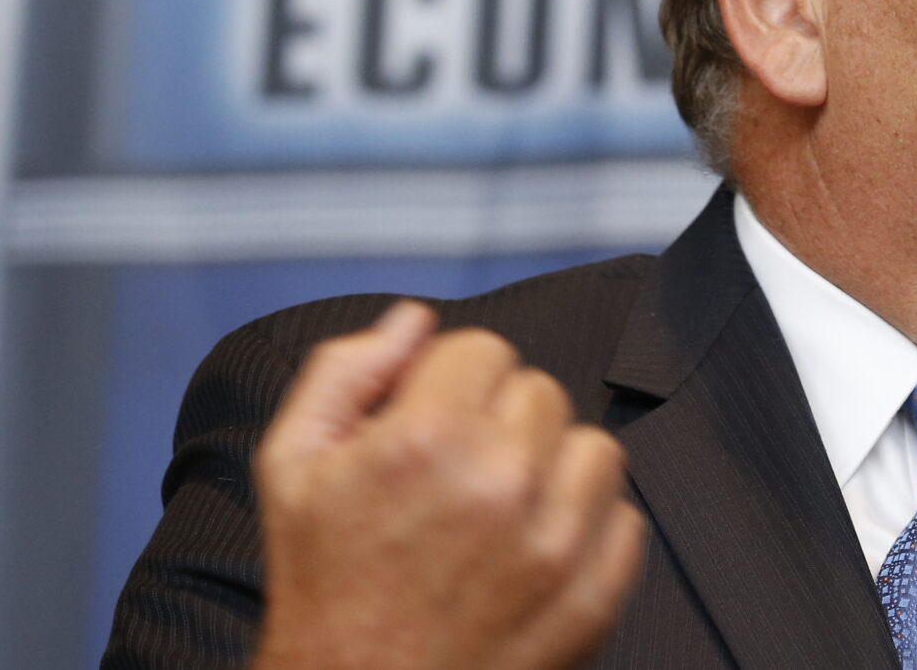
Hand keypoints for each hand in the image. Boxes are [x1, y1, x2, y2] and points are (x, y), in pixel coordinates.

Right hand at [249, 300, 646, 669]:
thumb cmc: (322, 591)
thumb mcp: (291, 466)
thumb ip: (344, 372)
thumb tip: (412, 321)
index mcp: (426, 437)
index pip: (485, 349)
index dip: (451, 385)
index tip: (430, 427)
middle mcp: (500, 480)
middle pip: (540, 392)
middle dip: (500, 423)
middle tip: (455, 478)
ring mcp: (555, 541)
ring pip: (592, 448)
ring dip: (553, 470)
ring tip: (500, 512)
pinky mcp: (592, 594)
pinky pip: (624, 519)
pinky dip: (587, 531)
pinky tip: (532, 553)